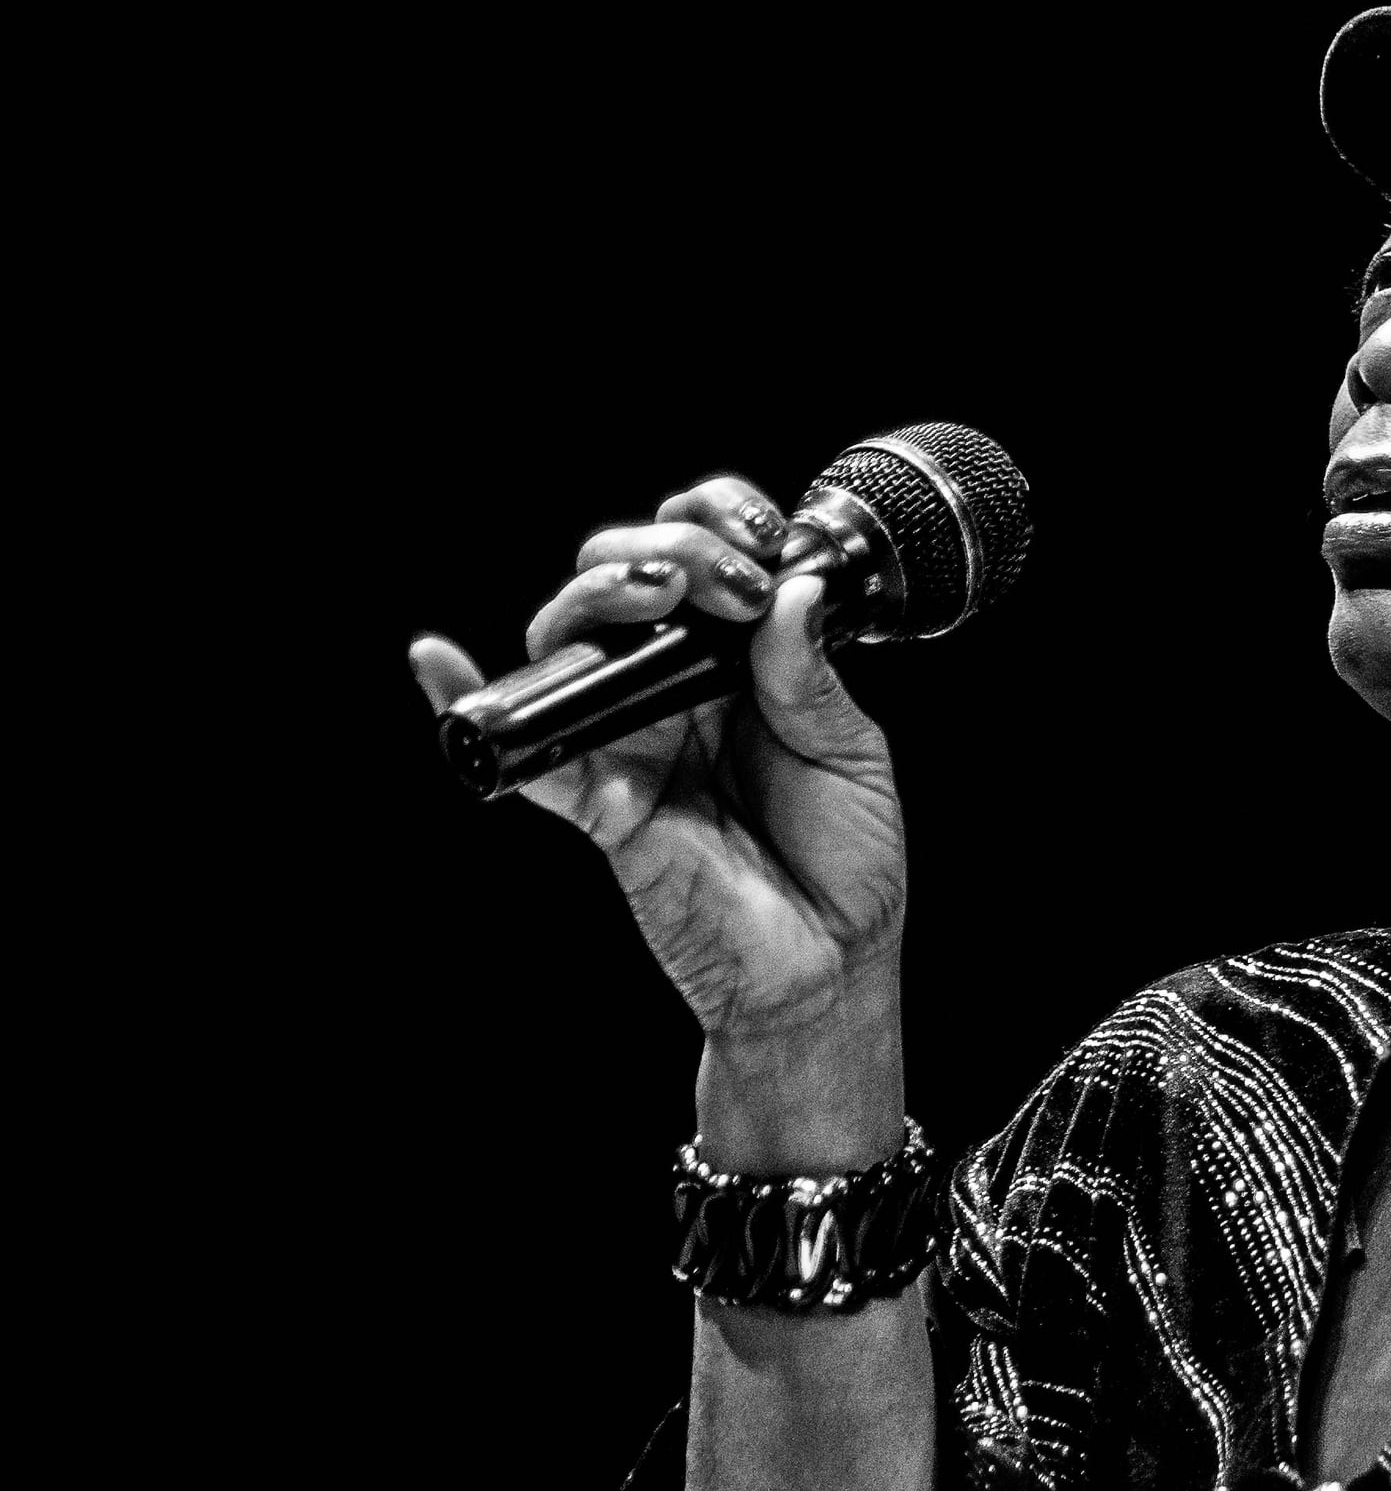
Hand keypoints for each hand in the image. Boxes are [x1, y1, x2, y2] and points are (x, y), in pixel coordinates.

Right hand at [411, 475, 909, 1068]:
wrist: (830, 968)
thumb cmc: (845, 864)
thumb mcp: (850, 753)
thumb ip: (809, 673)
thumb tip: (789, 590)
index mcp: (736, 666)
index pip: (698, 557)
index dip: (713, 522)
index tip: (758, 538)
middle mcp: (672, 691)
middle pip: (621, 580)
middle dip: (665, 552)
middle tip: (723, 582)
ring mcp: (629, 741)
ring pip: (572, 639)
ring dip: (601, 594)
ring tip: (660, 596)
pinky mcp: (598, 801)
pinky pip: (526, 748)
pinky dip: (472, 700)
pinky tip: (440, 660)